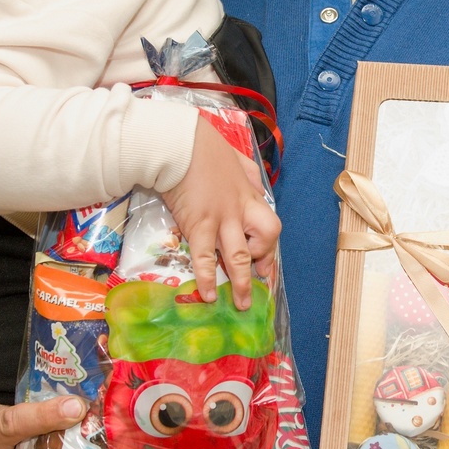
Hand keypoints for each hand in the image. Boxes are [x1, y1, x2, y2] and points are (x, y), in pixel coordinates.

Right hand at [160, 114, 280, 309]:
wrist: (178, 144)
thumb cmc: (202, 146)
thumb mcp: (236, 158)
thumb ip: (247, 174)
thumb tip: (255, 186)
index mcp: (249, 193)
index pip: (269, 224)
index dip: (269, 246)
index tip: (266, 263)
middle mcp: (241, 209)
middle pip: (265, 239)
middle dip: (263, 263)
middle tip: (259, 282)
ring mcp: (222, 219)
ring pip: (239, 257)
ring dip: (242, 283)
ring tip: (241, 304)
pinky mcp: (199, 225)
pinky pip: (205, 258)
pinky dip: (207, 278)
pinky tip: (209, 295)